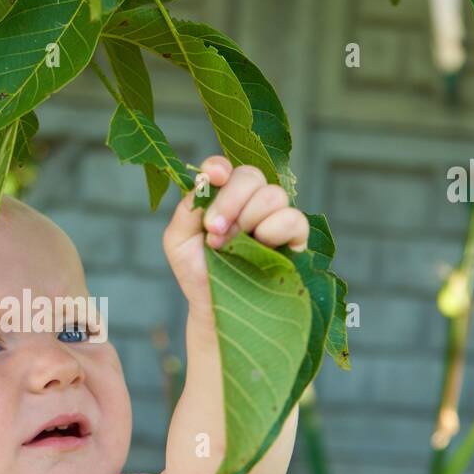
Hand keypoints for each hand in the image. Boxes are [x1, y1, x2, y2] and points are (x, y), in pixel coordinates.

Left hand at [162, 156, 308, 321]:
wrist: (215, 307)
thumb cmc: (198, 272)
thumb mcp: (178, 239)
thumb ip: (189, 207)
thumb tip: (210, 180)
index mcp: (221, 197)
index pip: (224, 168)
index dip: (219, 167)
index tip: (214, 177)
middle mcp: (249, 202)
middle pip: (251, 176)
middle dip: (230, 201)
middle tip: (214, 230)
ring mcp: (273, 218)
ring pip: (274, 194)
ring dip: (249, 218)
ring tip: (232, 245)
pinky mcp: (295, 238)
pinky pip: (295, 218)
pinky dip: (275, 229)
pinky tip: (261, 245)